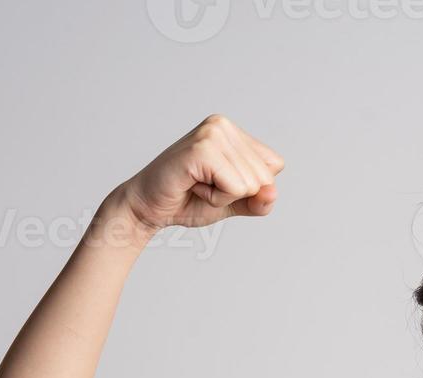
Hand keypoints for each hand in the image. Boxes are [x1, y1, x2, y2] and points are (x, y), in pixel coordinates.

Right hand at [108, 114, 284, 238]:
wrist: (148, 208)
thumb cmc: (188, 200)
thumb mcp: (235, 203)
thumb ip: (260, 201)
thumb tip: (272, 193)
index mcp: (234, 131)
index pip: (274, 166)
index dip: (250, 187)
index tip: (217, 182)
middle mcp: (223, 125)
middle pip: (264, 177)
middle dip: (236, 194)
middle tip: (204, 185)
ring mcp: (212, 133)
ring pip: (251, 184)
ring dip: (223, 196)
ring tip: (197, 184)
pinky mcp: (202, 149)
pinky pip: (235, 188)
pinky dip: (216, 198)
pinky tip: (193, 185)